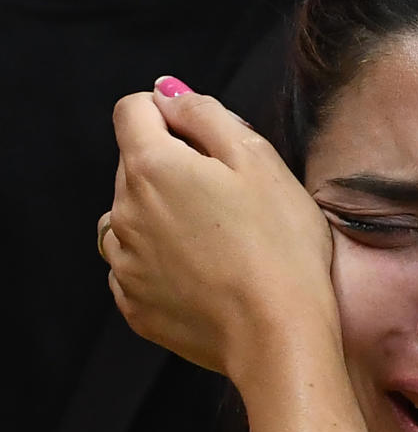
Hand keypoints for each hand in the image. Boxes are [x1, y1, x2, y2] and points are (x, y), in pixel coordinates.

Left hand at [98, 82, 338, 384]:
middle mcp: (123, 212)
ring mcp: (125, 264)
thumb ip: (205, 114)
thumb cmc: (281, 249)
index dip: (170, 115)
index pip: (133, 110)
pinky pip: (136, 270)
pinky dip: (161, 266)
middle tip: (229, 202)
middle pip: (134, 167)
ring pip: (130, 220)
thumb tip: (168, 94)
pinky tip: (204, 278)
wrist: (279, 337)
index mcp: (152, 167)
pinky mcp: (135, 307)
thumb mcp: (258, 160)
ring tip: (214, 244)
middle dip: (171, 171)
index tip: (204, 141)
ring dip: (161, 219)